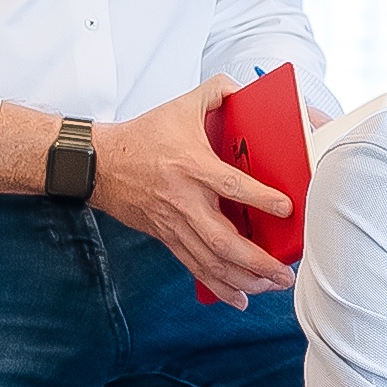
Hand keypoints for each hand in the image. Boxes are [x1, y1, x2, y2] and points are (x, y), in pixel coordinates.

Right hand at [93, 76, 293, 304]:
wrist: (99, 164)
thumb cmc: (143, 136)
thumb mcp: (180, 106)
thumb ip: (217, 92)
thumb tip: (245, 88)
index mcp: (191, 165)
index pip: (231, 185)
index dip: (260, 198)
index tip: (287, 208)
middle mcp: (184, 200)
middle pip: (223, 240)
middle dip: (257, 260)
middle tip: (285, 270)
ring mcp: (174, 223)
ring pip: (211, 261)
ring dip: (244, 278)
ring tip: (272, 286)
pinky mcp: (167, 237)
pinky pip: (194, 267)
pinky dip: (218, 286)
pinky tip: (240, 297)